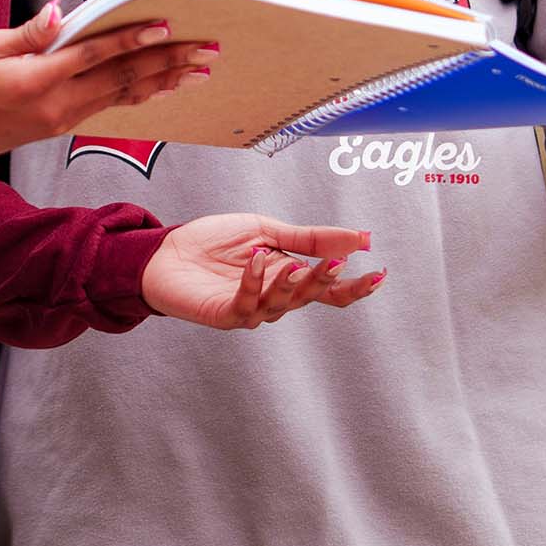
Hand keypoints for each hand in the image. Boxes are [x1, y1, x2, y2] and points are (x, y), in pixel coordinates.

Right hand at [0, 5, 216, 161]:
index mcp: (37, 80)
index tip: (164, 28)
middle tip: (204, 50)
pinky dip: (139, 95)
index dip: (130, 40)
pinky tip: (163, 88)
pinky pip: (109, 107)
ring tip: (197, 71)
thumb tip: (63, 12)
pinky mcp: (63, 125)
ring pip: (122, 96)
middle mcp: (58, 104)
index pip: (94, 56)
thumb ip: (30, 32)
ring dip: (162, 81)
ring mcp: (63, 118)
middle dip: (166, 62)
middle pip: (121, 79)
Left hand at [142, 213, 381, 328]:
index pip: (328, 290)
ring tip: (299, 264)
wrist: (165, 251)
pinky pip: (245, 304)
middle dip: (326, 282)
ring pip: (281, 304)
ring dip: (292, 284)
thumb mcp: (266, 230)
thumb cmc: (213, 242)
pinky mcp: (224, 315)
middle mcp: (273, 299)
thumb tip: (359, 238)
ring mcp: (249, 310)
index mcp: (287, 278)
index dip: (354, 287)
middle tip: (340, 264)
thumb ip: (309, 238)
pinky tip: (257, 258)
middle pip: (309, 297)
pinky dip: (254, 281)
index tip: (380, 275)